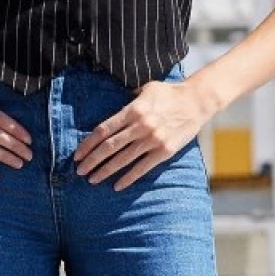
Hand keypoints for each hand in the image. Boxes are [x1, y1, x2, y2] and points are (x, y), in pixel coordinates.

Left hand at [73, 76, 211, 190]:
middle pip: (109, 147)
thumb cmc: (169, 93)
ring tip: (92, 179)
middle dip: (92, 161)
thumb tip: (112, 111)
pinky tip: (116, 185)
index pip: (103, 130)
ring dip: (105, 171)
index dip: (88, 144)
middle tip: (80, 171)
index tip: (77, 155)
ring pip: (123, 159)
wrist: (197, 101)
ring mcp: (153, 140)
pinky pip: (142, 168)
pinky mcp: (164, 151)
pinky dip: (128, 178)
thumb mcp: (145, 90)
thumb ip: (128, 100)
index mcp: (133, 110)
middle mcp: (141, 126)